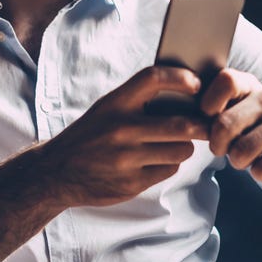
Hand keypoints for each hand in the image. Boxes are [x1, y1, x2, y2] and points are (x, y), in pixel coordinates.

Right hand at [43, 66, 209, 208]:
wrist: (55, 172)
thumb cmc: (91, 134)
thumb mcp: (108, 108)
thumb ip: (139, 100)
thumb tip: (188, 94)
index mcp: (115, 102)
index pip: (153, 78)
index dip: (180, 78)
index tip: (196, 84)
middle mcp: (121, 129)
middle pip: (182, 124)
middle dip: (200, 126)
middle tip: (206, 124)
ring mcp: (126, 158)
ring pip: (181, 151)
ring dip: (185, 147)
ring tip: (174, 144)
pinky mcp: (131, 183)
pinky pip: (169, 170)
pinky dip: (169, 165)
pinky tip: (155, 161)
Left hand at [200, 69, 261, 184]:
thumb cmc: (255, 132)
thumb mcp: (236, 113)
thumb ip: (214, 112)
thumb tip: (186, 122)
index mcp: (249, 85)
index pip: (226, 80)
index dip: (210, 104)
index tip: (209, 120)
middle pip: (225, 124)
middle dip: (217, 146)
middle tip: (223, 150)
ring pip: (242, 151)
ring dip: (238, 162)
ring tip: (245, 157)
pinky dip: (258, 173)